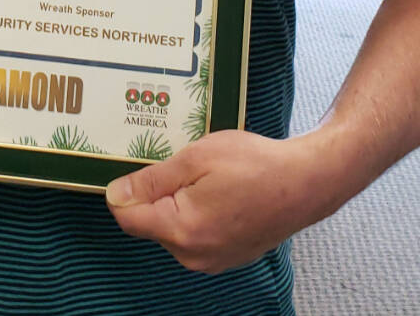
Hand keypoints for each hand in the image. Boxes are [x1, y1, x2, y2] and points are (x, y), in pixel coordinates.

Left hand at [105, 129, 337, 273]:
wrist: (304, 183)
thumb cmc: (254, 165)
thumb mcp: (195, 159)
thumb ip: (152, 180)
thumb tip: (115, 195)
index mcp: (183, 231)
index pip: (128, 218)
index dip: (125, 191)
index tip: (136, 167)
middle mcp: (194, 255)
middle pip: (150, 223)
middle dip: (157, 193)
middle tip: (183, 165)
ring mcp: (212, 260)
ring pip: (172, 228)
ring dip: (178, 202)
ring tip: (206, 177)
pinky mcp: (225, 256)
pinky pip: (194, 234)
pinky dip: (196, 212)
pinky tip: (218, 191)